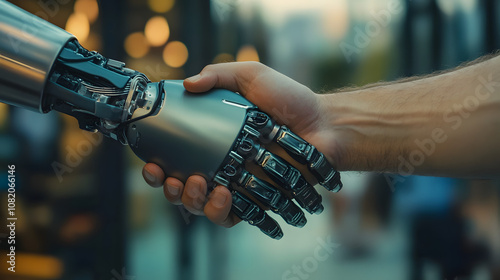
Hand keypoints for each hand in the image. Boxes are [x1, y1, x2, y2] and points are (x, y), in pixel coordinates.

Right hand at [142, 62, 339, 231]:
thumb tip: (188, 85)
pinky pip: (228, 218)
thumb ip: (219, 75)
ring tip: (198, 184)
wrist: (323, 125)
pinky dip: (218, 212)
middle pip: (180, 187)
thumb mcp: (252, 77)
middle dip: (168, 189)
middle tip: (172, 179)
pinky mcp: (254, 201)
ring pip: (199, 206)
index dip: (156, 165)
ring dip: (189, 201)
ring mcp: (235, 185)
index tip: (151, 162)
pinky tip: (223, 195)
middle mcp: (219, 164)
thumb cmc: (290, 100)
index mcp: (211, 139)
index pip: (174, 156)